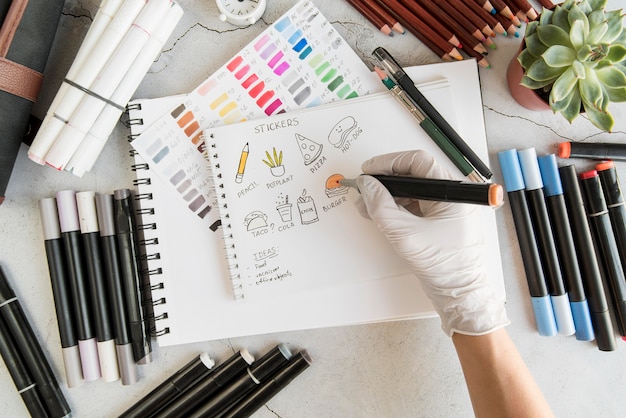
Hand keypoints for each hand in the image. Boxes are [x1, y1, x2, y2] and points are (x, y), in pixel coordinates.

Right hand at [356, 150, 508, 335]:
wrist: (459, 293)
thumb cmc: (444, 266)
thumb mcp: (405, 234)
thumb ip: (381, 207)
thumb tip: (367, 185)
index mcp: (452, 192)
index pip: (417, 162)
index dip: (389, 162)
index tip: (369, 170)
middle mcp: (451, 196)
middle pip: (413, 174)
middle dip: (385, 180)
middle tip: (364, 187)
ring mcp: (445, 208)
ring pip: (411, 190)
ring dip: (387, 195)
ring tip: (367, 204)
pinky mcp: (438, 220)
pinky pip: (413, 205)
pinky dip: (395, 207)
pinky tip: (378, 214)